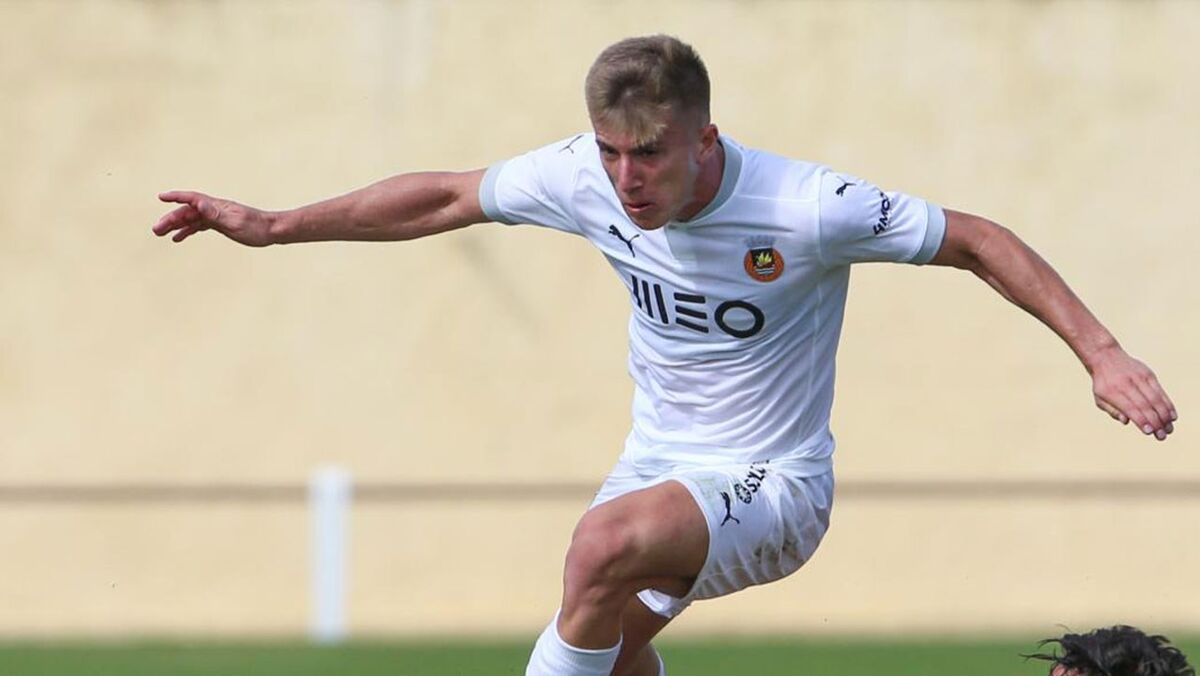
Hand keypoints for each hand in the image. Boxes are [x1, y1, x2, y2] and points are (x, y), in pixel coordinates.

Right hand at [153, 191, 274, 246]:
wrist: (272, 231)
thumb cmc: (256, 227)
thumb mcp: (235, 222)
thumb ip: (216, 214)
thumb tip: (199, 203)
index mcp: (216, 206)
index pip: (192, 198)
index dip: (176, 197)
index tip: (161, 197)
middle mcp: (214, 209)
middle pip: (188, 211)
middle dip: (170, 218)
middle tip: (156, 229)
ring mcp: (216, 216)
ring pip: (191, 219)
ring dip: (175, 225)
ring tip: (160, 233)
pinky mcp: (220, 224)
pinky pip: (199, 226)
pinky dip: (187, 230)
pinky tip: (178, 238)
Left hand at [1090, 346, 1176, 440]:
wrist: (1106, 357)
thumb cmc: (1103, 383)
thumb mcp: (1099, 398)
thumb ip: (1112, 411)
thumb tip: (1126, 421)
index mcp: (1112, 392)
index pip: (1130, 408)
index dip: (1141, 420)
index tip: (1150, 432)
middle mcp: (1126, 384)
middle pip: (1145, 405)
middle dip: (1156, 422)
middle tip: (1162, 436)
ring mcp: (1138, 378)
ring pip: (1155, 398)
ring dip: (1164, 416)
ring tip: (1169, 429)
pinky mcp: (1148, 374)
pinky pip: (1160, 391)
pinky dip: (1167, 404)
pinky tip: (1172, 416)